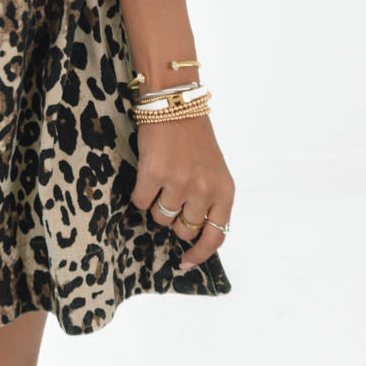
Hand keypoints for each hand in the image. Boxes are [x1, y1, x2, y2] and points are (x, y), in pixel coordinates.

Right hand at [130, 113, 233, 267]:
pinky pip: (141, 203)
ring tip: (161, 178)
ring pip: (160, 218)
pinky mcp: (154, 174)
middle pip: (183, 229)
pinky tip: (147, 173)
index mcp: (224, 191)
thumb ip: (210, 201)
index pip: (216, 236)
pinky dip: (141, 194)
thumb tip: (192, 236)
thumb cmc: (194, 137)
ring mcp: (179, 183)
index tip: (185, 262)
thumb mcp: (214, 171)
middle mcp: (204, 190)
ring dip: (157, 203)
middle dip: (174, 218)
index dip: (199, 254)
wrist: (174, 103)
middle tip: (172, 193)